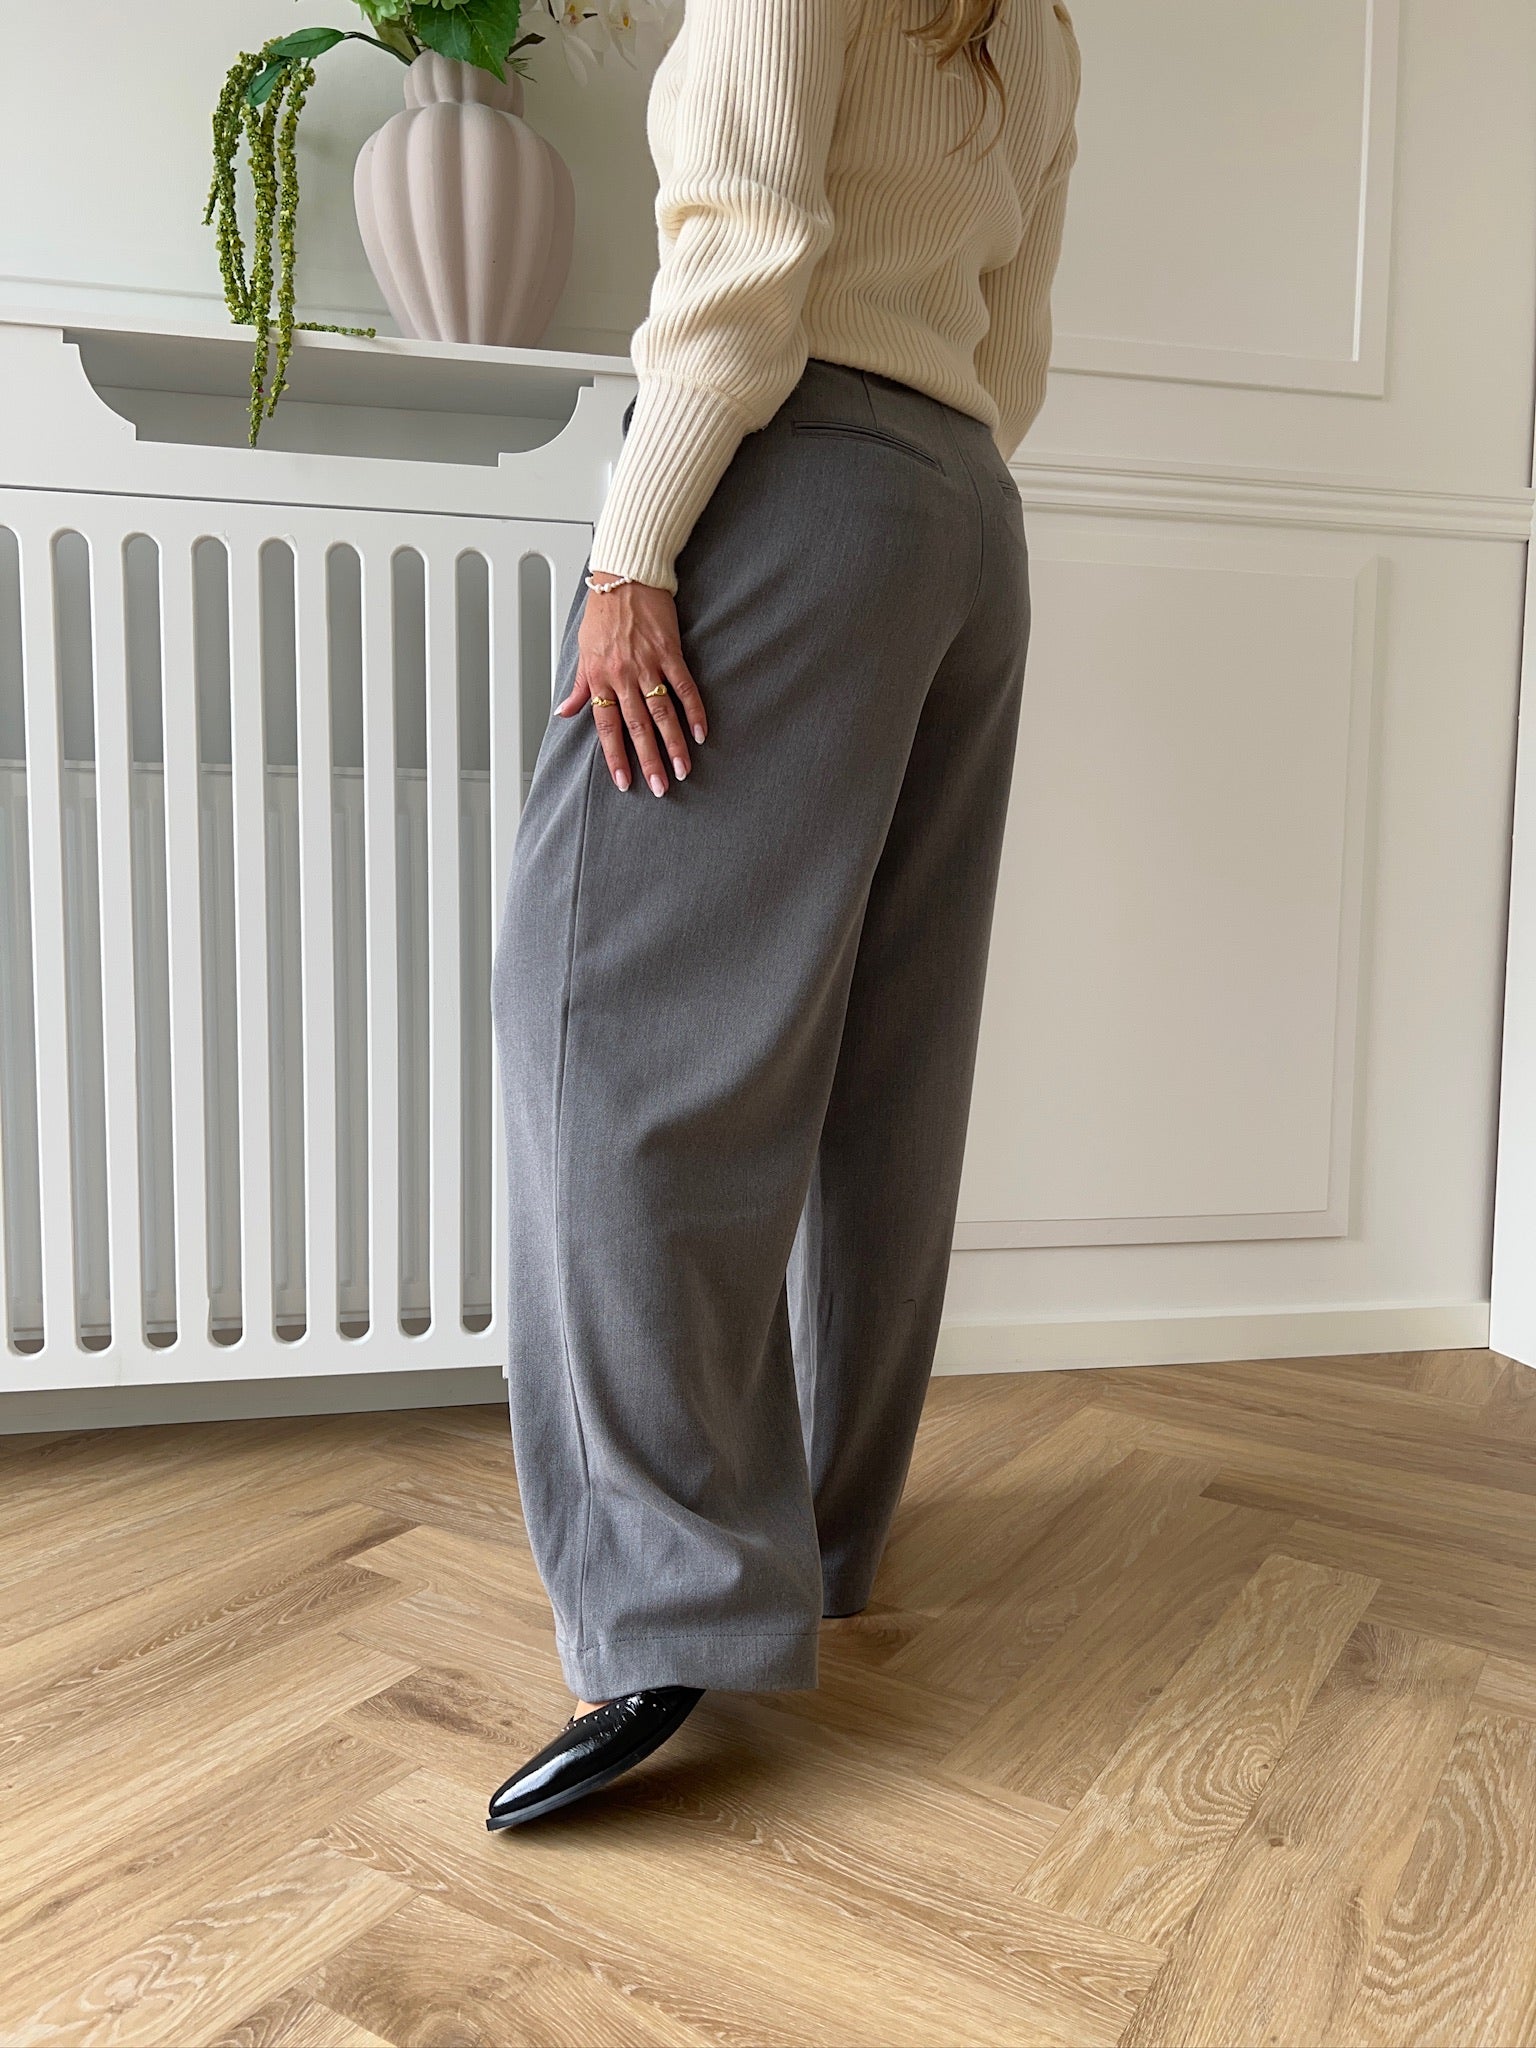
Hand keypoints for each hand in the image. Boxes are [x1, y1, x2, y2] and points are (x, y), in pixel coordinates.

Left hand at [558, 575, 707, 795]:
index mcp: (600, 677)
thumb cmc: (603, 613)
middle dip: (649, 761)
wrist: (625, 577)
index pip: (607, 726)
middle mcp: (623, 675)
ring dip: (674, 744)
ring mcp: (648, 664)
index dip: (616, 756)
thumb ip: (580, 686)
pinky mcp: (670, 653)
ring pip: (662, 713)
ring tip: (683, 769)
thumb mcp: (583, 651)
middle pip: (637, 727)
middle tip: (660, 787)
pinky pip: (684, 687)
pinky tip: (700, 733)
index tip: (625, 782)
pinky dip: (693, 711)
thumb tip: (563, 712)